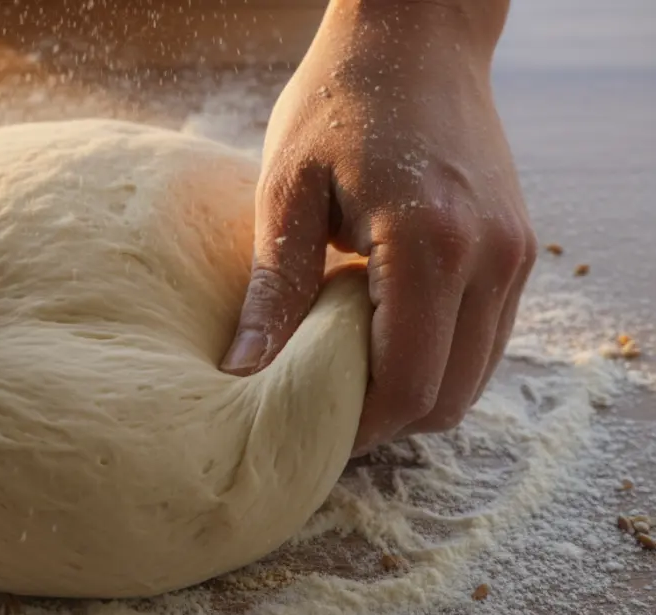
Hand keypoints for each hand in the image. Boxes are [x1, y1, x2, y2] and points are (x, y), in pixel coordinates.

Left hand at [221, 0, 535, 453]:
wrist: (416, 36)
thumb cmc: (338, 101)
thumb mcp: (286, 189)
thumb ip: (272, 286)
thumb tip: (242, 371)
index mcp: (429, 246)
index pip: (408, 385)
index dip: (357, 427)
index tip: (304, 429)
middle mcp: (490, 259)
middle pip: (449, 398)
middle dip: (385, 419)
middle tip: (320, 408)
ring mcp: (515, 255)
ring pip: (475, 377)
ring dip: (416, 391)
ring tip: (347, 370)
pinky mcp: (519, 248)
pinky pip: (486, 338)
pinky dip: (441, 356)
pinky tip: (385, 330)